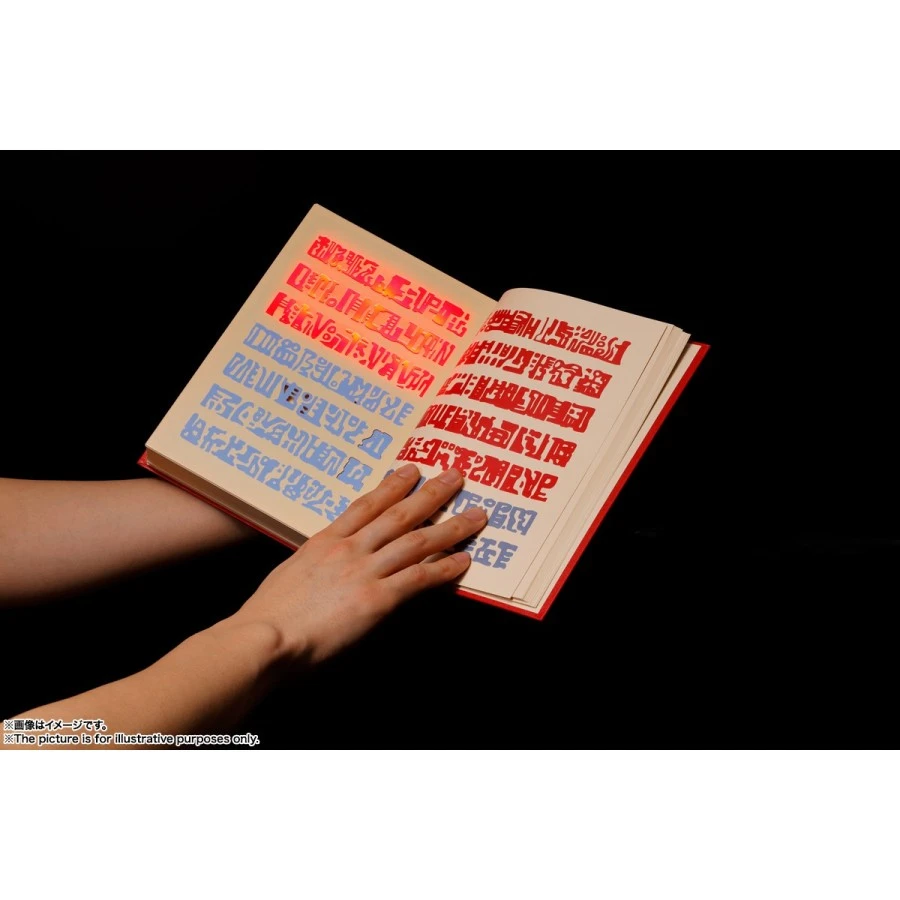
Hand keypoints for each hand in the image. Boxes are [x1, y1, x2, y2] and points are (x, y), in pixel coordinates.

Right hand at [231, 464, 486, 665]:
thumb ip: (313, 569)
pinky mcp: (376, 599)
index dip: (391, 486)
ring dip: (451, 526)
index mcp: (324, 541)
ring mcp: (364, 572)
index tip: (409, 471)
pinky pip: (419, 578)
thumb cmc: (266, 618)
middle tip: (455, 477)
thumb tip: (326, 572)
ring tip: (476, 514)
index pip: (365, 505)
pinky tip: (463, 560)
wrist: (263, 639)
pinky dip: (444, 568)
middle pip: (398, 514)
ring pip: (417, 540)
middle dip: (430, 494)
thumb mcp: (288, 578)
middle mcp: (348, 549)